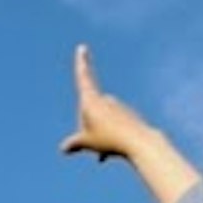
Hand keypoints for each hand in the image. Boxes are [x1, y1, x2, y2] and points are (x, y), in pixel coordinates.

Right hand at [61, 42, 153, 166]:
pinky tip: (107, 155)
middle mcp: (105, 100)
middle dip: (87, 127)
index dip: (81, 63)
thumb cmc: (109, 139)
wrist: (138, 142)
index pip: (84, 77)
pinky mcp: (127, 116)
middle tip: (94, 142)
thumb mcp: (87, 142)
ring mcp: (117, 107)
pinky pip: (112, 129)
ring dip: (99, 136)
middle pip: (88, 113)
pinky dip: (109, 138)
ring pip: (101, 123)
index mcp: (91, 100)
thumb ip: (74, 143)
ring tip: (103, 152)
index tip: (82, 47)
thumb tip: (63, 149)